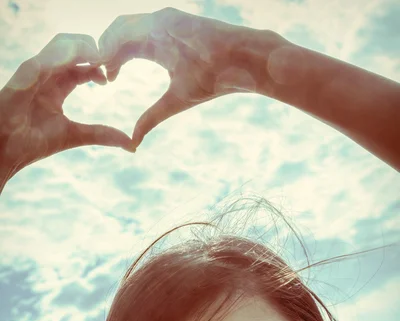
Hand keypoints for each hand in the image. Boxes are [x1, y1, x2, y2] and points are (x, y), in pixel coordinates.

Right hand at [0, 34, 134, 176]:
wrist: (7, 151)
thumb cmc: (33, 142)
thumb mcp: (75, 136)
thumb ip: (102, 135)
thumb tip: (132, 144)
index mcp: (57, 86)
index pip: (81, 67)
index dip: (98, 67)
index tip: (110, 77)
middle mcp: (46, 74)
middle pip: (73, 47)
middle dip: (93, 49)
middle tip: (110, 59)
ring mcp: (35, 72)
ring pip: (61, 45)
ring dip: (83, 47)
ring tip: (100, 55)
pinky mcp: (26, 74)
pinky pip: (47, 57)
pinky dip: (66, 55)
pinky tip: (81, 60)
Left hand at [99, 8, 256, 148]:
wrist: (241, 65)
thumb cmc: (215, 81)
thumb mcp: (175, 101)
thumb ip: (152, 116)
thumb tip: (133, 140)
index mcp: (157, 46)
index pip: (123, 48)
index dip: (109, 62)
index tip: (102, 81)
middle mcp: (157, 29)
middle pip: (116, 34)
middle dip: (102, 52)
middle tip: (92, 74)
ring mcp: (162, 22)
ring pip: (121, 28)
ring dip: (106, 47)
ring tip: (98, 69)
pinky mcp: (168, 21)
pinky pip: (135, 28)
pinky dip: (118, 42)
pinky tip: (110, 60)